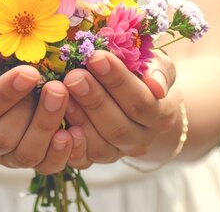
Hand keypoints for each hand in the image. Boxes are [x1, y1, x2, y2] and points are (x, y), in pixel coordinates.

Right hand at [0, 55, 84, 174]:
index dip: (4, 94)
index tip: (29, 72)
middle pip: (3, 138)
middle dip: (32, 111)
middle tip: (56, 86)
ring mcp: (5, 158)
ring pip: (26, 155)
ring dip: (48, 126)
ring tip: (64, 98)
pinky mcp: (31, 163)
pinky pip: (47, 166)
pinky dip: (62, 152)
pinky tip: (74, 130)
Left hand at [63, 51, 177, 167]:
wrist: (137, 100)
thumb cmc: (143, 74)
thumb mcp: (158, 65)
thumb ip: (159, 71)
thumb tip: (156, 86)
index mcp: (160, 116)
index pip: (140, 101)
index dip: (118, 81)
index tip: (96, 57)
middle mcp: (140, 139)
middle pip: (118, 126)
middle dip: (94, 100)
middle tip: (74, 76)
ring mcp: (118, 153)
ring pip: (100, 146)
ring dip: (79, 119)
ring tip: (61, 93)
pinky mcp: (94, 160)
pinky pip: (83, 161)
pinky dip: (70, 146)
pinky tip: (58, 125)